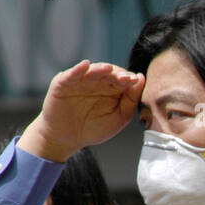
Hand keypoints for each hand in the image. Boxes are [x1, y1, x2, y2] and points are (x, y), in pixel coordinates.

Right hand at [20, 60, 145, 162]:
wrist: (68, 138)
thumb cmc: (94, 128)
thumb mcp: (119, 117)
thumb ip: (131, 100)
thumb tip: (141, 78)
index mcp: (111, 88)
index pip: (122, 79)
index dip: (128, 79)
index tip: (135, 81)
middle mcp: (96, 82)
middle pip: (108, 73)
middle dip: (117, 74)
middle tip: (126, 78)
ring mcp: (80, 81)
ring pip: (91, 71)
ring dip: (100, 69)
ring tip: (109, 69)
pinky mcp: (63, 83)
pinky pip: (71, 74)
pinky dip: (78, 70)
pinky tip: (85, 66)